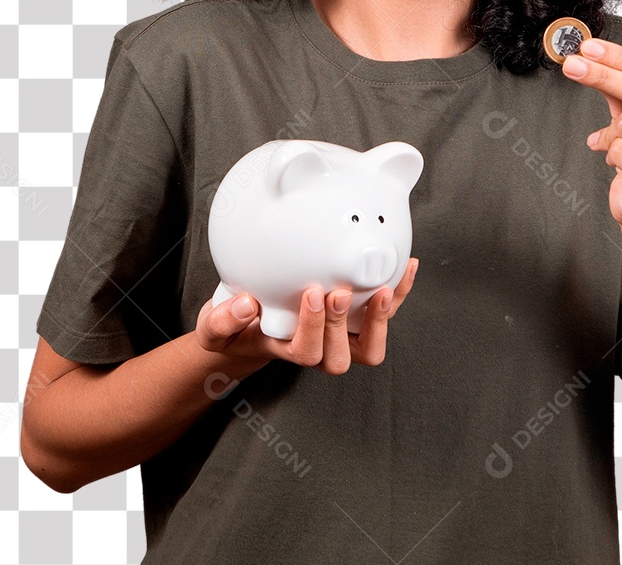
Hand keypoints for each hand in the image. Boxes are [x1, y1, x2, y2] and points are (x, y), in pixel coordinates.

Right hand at [194, 258, 418, 375]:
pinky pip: (383, 312)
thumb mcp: (214, 327)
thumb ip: (221, 320)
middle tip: (339, 291)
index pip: (307, 353)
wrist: (250, 327)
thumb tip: (243, 305)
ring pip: (370, 345)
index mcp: (287, 350)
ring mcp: (340, 336)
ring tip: (383, 288)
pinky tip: (407, 266)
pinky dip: (399, 292)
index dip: (313, 329)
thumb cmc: (236, 328)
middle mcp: (318, 349)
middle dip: (342, 323)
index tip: (310, 294)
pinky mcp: (356, 318)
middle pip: (341, 356)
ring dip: (380, 318)